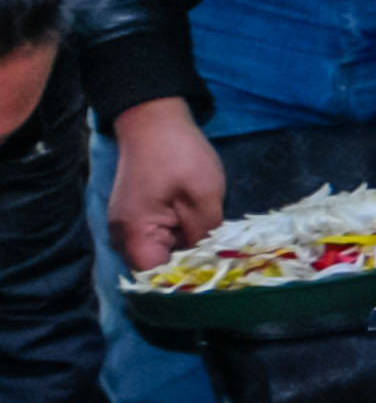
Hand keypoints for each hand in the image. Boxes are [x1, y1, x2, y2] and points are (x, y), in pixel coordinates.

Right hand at [106, 99, 219, 272]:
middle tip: (224, 266)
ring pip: (161, 254)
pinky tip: (203, 234)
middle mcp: (123, 236)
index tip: (215, 280)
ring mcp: (128, 227)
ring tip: (217, 251)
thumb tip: (212, 263)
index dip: (185, 283)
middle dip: (188, 269)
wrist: (153, 119)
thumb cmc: (178, 154)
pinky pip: (159, 239)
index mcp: (134, 234)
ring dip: (186, 254)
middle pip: (158, 269)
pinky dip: (180, 240)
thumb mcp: (204, 197)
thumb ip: (206, 235)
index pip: (156, 278)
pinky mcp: (137, 217)